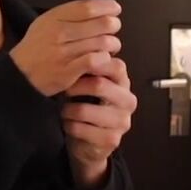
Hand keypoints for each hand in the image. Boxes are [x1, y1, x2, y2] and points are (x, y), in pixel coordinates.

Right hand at [9, 0, 121, 96]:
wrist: (20, 75)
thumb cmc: (35, 50)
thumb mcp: (44, 23)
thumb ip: (67, 14)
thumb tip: (95, 8)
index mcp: (54, 18)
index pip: (87, 7)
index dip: (107, 6)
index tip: (115, 8)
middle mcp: (59, 33)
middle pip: (100, 23)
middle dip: (113, 25)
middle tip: (114, 27)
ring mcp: (64, 53)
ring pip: (102, 42)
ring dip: (112, 44)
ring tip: (111, 46)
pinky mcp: (68, 71)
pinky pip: (96, 60)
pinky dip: (104, 59)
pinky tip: (103, 59)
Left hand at [61, 58, 136, 184]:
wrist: (90, 141)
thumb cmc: (88, 105)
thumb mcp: (91, 85)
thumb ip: (90, 68)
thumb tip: (77, 48)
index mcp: (124, 83)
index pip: (114, 65)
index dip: (90, 63)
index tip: (72, 65)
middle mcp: (127, 101)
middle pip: (99, 85)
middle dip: (75, 86)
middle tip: (62, 88)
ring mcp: (122, 122)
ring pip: (85, 110)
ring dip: (68, 109)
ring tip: (63, 109)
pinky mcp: (112, 139)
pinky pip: (81, 129)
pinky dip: (69, 125)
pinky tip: (68, 123)